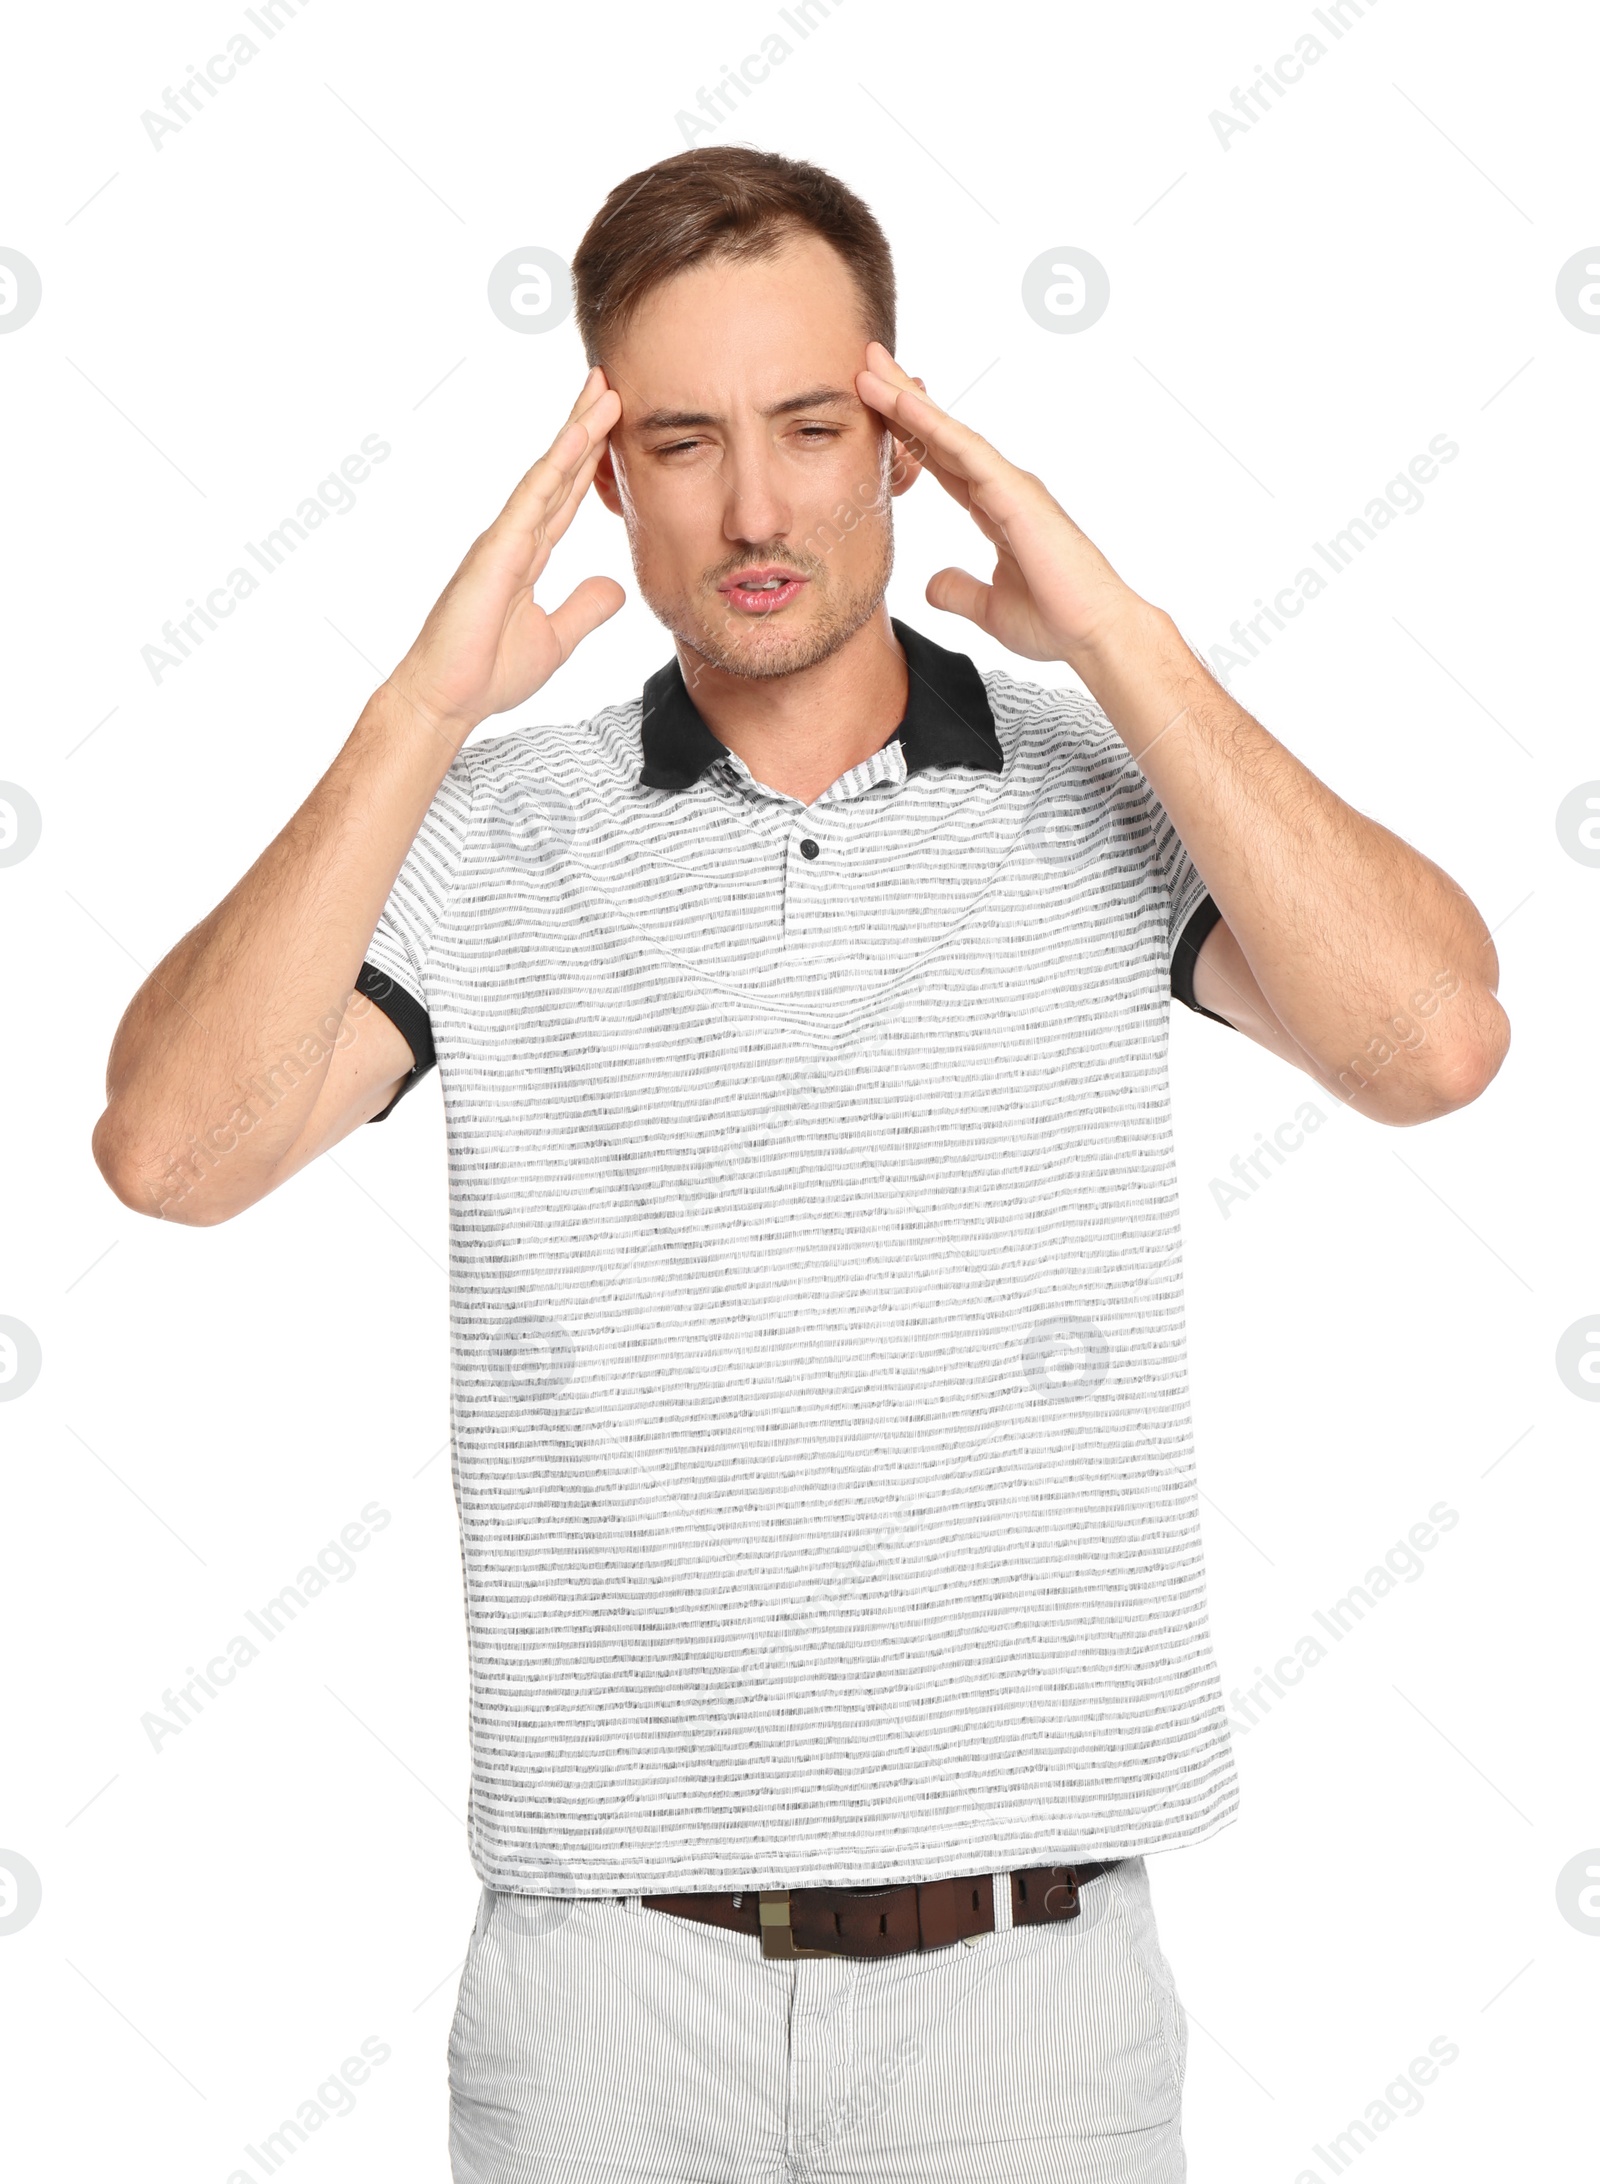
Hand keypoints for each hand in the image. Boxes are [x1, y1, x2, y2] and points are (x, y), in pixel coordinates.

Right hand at [386, 367, 624, 738]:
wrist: (449, 701)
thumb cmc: (487, 673)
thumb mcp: (556, 640)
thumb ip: (583, 609)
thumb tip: (614, 587)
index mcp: (528, 555)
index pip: (566, 497)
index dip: (590, 461)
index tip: (613, 424)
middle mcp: (515, 537)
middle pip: (559, 472)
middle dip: (585, 428)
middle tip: (611, 383)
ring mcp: (503, 539)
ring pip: (548, 473)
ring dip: (577, 431)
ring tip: (603, 391)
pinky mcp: (495, 550)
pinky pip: (531, 499)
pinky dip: (556, 465)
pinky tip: (579, 436)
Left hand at [854, 341, 1138, 662]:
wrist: (1095, 635)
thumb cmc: (1055, 621)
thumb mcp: (990, 608)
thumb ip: (959, 591)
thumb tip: (931, 584)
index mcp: (995, 508)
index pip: (941, 461)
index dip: (907, 432)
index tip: (874, 405)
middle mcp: (1003, 487)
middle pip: (942, 435)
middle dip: (903, 398)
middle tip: (866, 363)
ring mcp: (1011, 485)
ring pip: (949, 433)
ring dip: (908, 399)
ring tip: (871, 367)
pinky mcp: (1016, 494)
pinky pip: (966, 452)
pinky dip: (934, 425)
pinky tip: (903, 402)